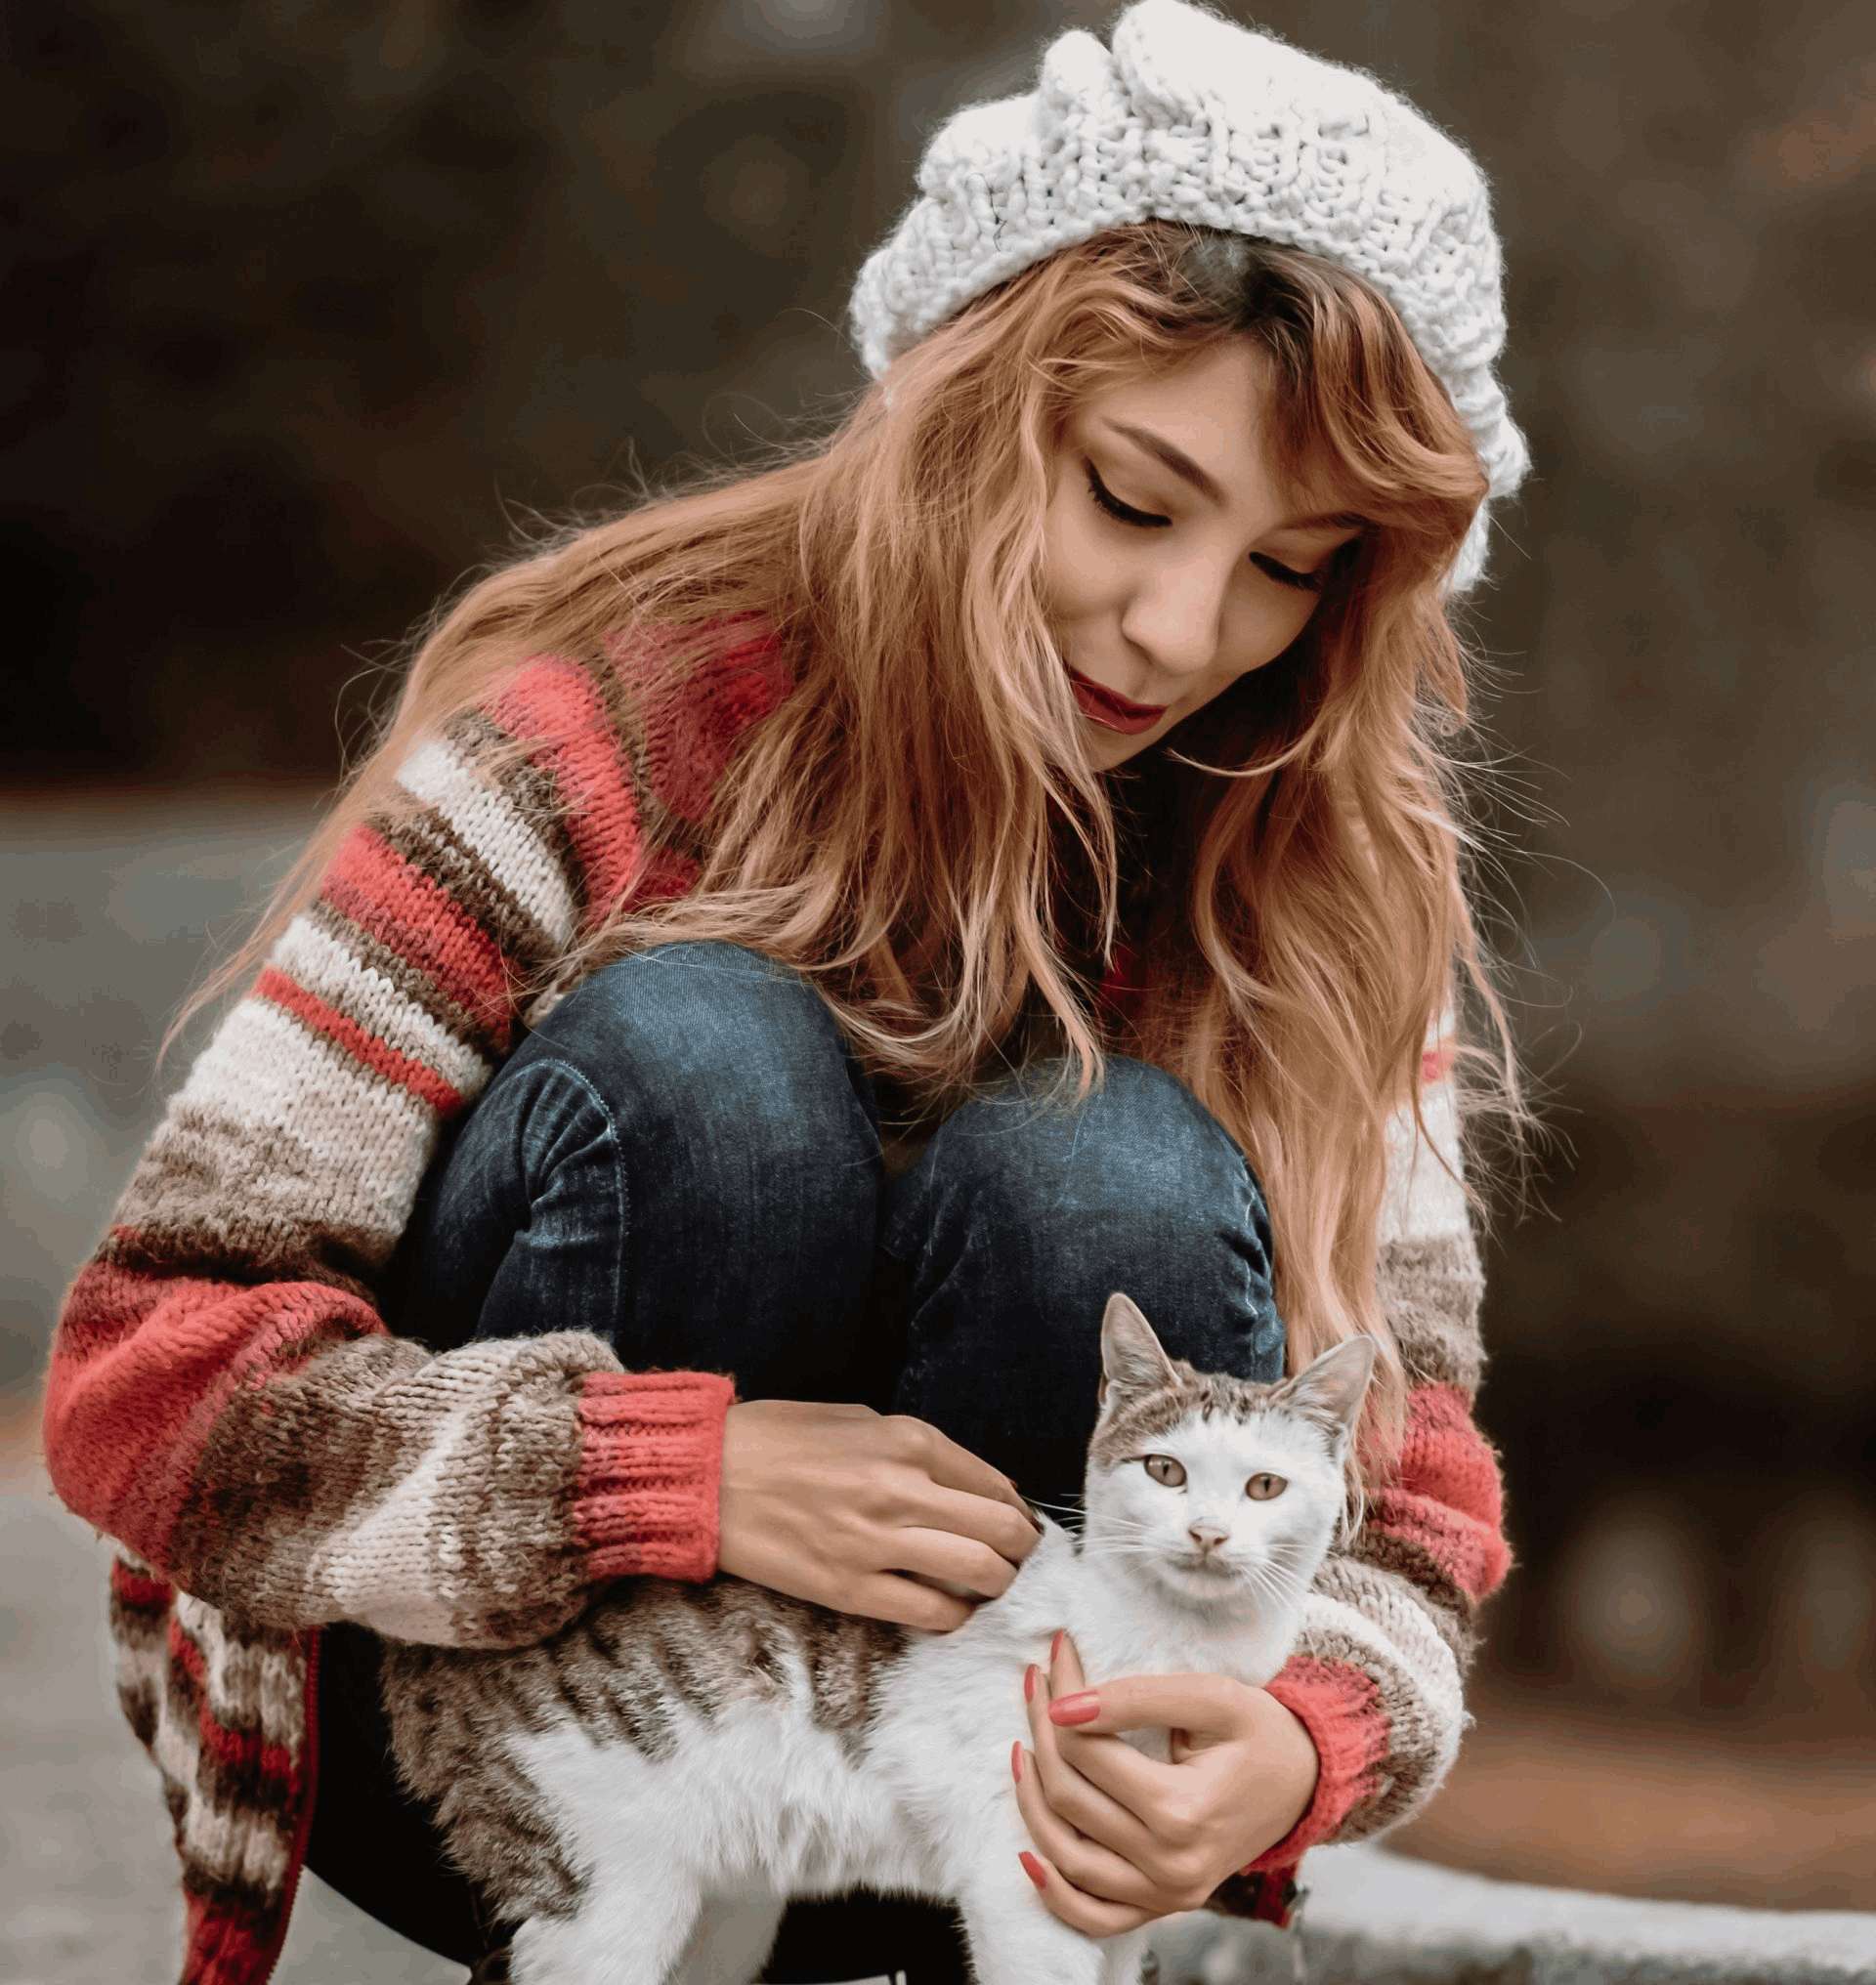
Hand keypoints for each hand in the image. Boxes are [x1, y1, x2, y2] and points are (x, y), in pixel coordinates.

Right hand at [716, 1399, 1041, 1630]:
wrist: (708, 1476)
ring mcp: (878, 1543)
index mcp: (909, 1440)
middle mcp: (903, 1489)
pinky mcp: (851, 1589)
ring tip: (987, 1584)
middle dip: (1021, 1549)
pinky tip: (948, 1608)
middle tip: (1015, 1557)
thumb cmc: (780, 1438)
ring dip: (997, 1583)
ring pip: (980, 1574)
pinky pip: (931, 1614)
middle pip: (1003, 1531)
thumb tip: (975, 1484)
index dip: (1018, 1509)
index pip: (996, 1484)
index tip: (1018, 1522)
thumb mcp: (859, 1420)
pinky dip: (954, 1615)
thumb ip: (919, 1450)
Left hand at [1010, 1629, 1318, 1934]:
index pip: (1087, 1751)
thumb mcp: (1211, 1697)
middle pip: (1069, 1799)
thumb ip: (1138, 1698)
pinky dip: (1054, 1891)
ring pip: (1067, 1856)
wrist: (1304, 1783)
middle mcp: (1171, 1866)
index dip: (1060, 1697)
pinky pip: (1094, 1916)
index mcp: (1183, 1811)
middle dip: (1040, 1733)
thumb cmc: (1260, 1732)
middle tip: (1035, 1684)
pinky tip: (1029, 1851)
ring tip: (1025, 1745)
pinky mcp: (1163, 1906)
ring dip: (1032, 1800)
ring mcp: (1166, 1895)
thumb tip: (1064, 1707)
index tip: (1055, 1654)